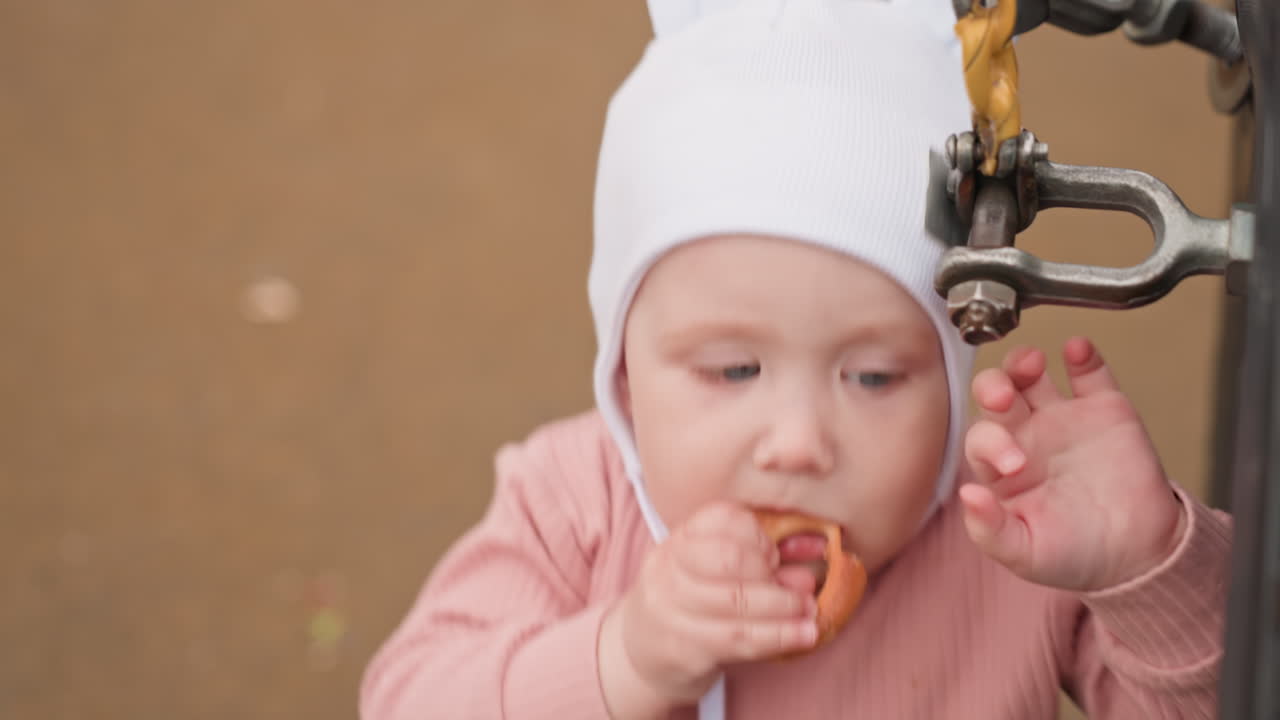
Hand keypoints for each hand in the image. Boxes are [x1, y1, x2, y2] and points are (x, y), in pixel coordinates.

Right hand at [598, 502, 816, 716]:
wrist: (638, 652)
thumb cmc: (685, 604)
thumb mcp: (709, 573)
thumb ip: (758, 563)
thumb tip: (808, 566)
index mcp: (678, 540)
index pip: (721, 519)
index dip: (758, 535)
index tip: (774, 554)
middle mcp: (669, 570)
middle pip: (730, 559)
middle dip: (770, 571)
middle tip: (791, 586)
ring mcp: (672, 610)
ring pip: (738, 602)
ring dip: (785, 607)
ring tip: (809, 611)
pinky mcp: (685, 648)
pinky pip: (740, 639)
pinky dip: (779, 636)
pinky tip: (803, 635)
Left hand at [960, 337, 1186, 592]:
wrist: (1138, 555)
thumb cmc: (1073, 556)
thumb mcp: (1025, 554)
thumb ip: (990, 530)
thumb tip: (966, 497)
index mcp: (999, 468)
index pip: (981, 440)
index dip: (990, 444)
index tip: (1015, 465)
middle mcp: (1025, 435)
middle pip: (996, 395)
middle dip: (992, 387)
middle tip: (1001, 396)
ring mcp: (1062, 419)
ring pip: (1032, 376)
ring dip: (1024, 362)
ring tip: (1031, 362)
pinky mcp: (1104, 410)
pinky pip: (1089, 373)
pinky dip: (1083, 356)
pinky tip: (1077, 349)